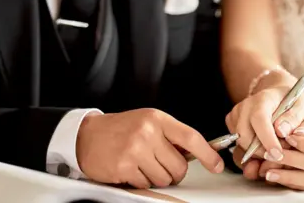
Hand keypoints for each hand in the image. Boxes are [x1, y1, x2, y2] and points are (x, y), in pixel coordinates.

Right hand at [76, 108, 223, 188]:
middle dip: (174, 172)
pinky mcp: (124, 167)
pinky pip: (146, 184)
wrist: (87, 135)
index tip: (217, 165)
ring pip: (164, 179)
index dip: (208, 154)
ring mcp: (135, 150)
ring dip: (156, 177)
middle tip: (159, 164)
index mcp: (157, 119)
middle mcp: (147, 132)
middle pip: (179, 167)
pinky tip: (130, 168)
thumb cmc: (121, 129)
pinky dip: (140, 181)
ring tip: (142, 164)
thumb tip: (197, 154)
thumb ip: (170, 136)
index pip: (190, 137)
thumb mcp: (148, 122)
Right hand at [226, 77, 303, 162]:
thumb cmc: (292, 101)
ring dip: (258, 154)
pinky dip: (253, 154)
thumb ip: (297, 118)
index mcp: (263, 98)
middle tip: (282, 154)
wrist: (277, 95)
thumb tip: (283, 132)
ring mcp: (236, 116)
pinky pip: (239, 147)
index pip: (259, 118)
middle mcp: (244, 106)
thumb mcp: (303, 105)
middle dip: (263, 152)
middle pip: (245, 136)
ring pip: (241, 145)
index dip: (267, 139)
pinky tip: (266, 149)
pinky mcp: (231, 126)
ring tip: (276, 150)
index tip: (278, 154)